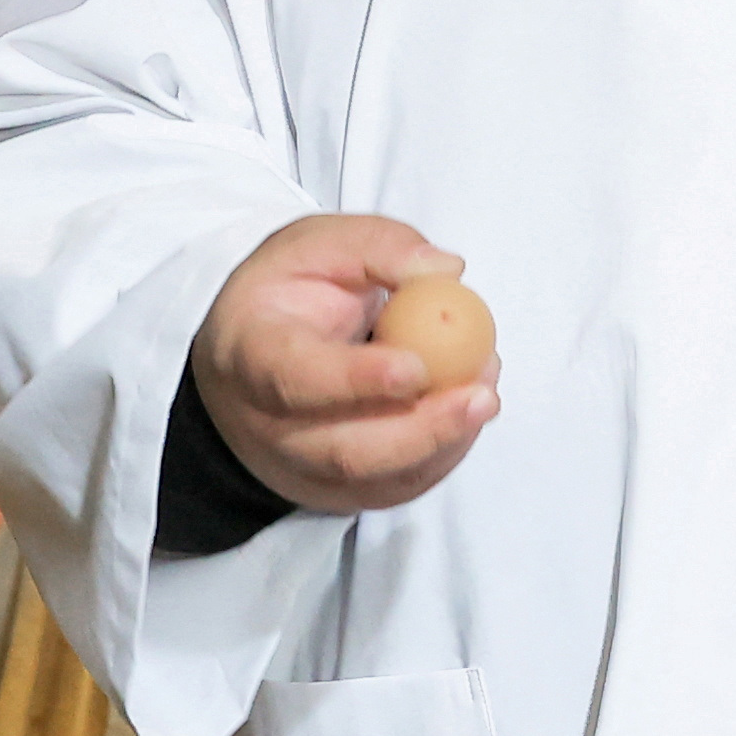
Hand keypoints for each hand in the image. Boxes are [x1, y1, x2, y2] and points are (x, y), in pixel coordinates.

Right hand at [191, 213, 498, 513]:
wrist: (255, 351)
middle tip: (481, 396)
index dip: (356, 380)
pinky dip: (445, 452)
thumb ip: (379, 246)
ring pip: (379, 479)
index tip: (417, 366)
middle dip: (422, 431)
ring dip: (445, 440)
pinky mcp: (337, 491)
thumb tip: (446, 272)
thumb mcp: (318, 243)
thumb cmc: (288, 293)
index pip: (295, 379)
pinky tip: (467, 410)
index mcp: (251, 354)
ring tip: (484, 391)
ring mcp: (300, 468)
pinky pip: (399, 486)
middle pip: (344, 452)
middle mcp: (266, 426)